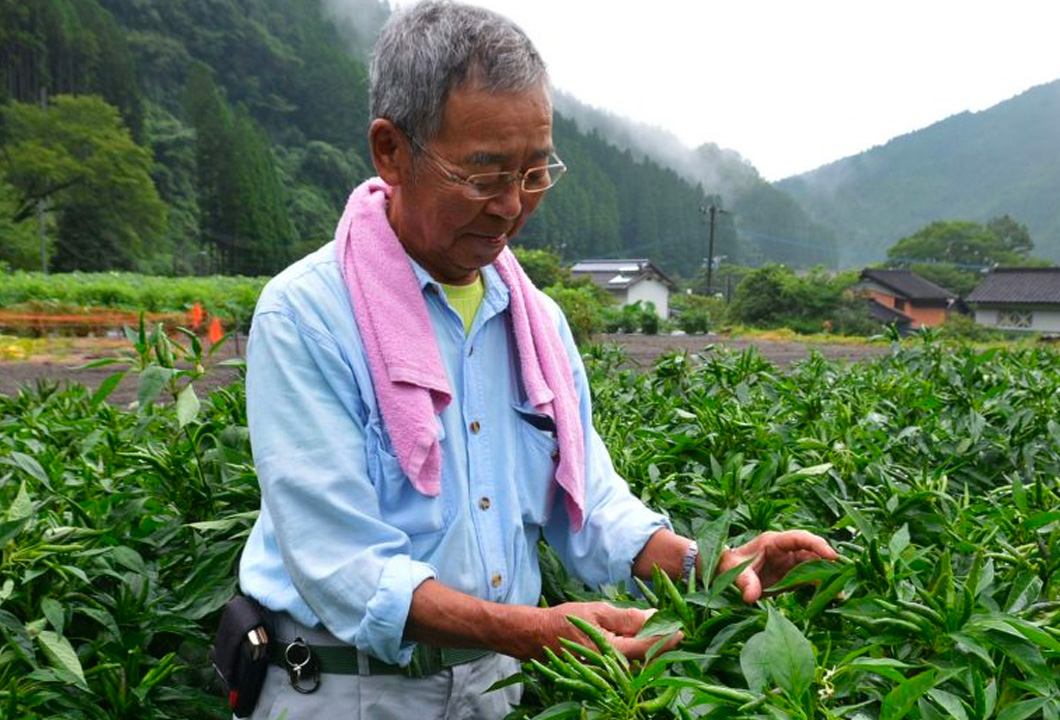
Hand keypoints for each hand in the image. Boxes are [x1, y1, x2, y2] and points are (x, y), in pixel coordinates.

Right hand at [528, 601, 680, 660]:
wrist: (536, 637)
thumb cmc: (564, 621)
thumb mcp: (598, 611)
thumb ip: (627, 617)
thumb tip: (654, 616)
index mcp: (611, 652)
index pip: (648, 649)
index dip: (666, 639)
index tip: (681, 630)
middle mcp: (611, 668)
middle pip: (645, 659)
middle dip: (660, 644)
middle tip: (672, 627)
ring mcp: (606, 673)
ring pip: (636, 662)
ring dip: (649, 648)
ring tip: (657, 630)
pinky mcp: (601, 672)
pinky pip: (625, 664)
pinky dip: (635, 652)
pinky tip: (636, 639)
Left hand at [719, 530, 837, 602]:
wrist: (724, 573)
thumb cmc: (727, 564)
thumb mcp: (732, 570)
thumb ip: (743, 581)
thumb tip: (751, 597)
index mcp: (774, 542)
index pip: (800, 538)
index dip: (817, 544)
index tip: (832, 556)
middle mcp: (786, 550)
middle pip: (813, 552)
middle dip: (829, 562)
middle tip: (844, 576)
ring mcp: (790, 563)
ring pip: (815, 566)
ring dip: (829, 576)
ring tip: (842, 592)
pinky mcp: (792, 576)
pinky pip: (811, 579)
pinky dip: (822, 586)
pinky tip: (834, 597)